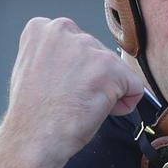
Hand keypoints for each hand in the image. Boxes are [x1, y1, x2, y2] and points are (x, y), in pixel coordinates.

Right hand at [0, 17, 144, 167]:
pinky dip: (124, 103)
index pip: (77, 42)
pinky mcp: (109, 68)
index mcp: (42, 28)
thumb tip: (79, 60)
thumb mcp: (32, 67)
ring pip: (116, 70)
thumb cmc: (32, 113)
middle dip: (93, 78)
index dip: (74, 70)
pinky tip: (98, 111)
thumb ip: (55, 54)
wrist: (33, 139)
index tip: (61, 86)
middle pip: (99, 54)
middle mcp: (64, 29)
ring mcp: (88, 48)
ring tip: (79, 105)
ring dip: (107, 91)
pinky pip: (135, 86)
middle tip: (70, 98)